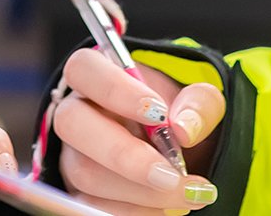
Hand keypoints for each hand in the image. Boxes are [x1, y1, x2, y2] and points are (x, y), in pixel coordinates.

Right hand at [52, 49, 225, 215]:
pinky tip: (167, 209)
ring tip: (186, 195)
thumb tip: (184, 129)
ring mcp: (71, 153)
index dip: (115, 90)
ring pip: (86, 172)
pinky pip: (91, 206)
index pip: (84, 68)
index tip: (158, 114)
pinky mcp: (77, 191)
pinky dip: (134, 212)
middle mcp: (75, 111)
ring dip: (141, 191)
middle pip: (72, 123)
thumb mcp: (198, 101)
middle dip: (125, 154)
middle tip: (172, 174)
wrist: (173, 154)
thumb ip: (199, 103)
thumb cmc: (177, 117)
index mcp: (97, 76)